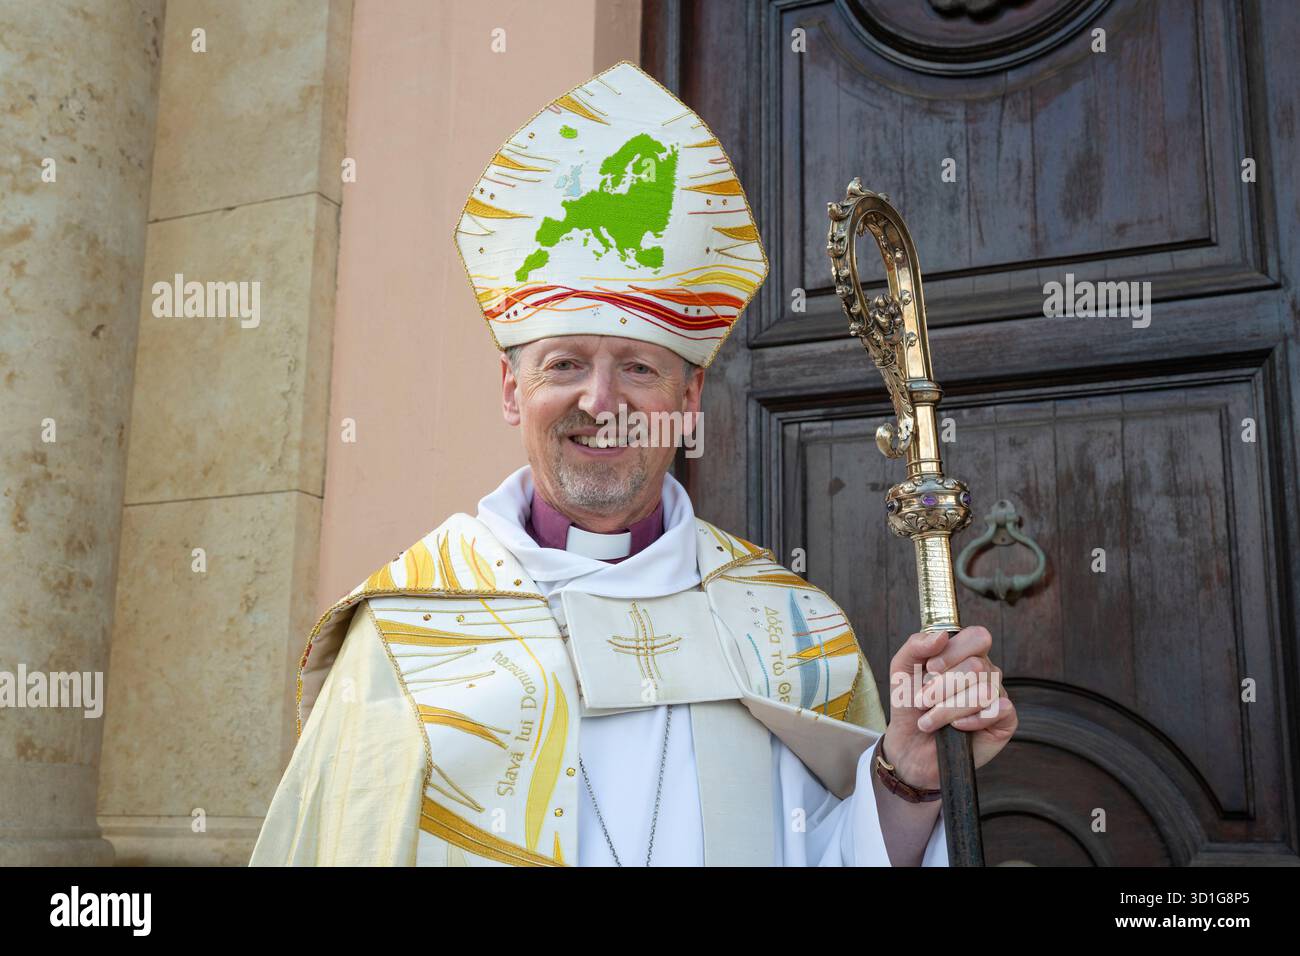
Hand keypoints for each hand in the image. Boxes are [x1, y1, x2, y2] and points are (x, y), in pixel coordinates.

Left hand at [880, 626, 1016, 791]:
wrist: (910, 745)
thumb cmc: (909, 704)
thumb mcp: (903, 669)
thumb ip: (916, 645)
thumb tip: (941, 635)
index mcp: (965, 653)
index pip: (978, 637)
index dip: (954, 652)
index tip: (930, 669)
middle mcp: (986, 671)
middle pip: (977, 667)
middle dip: (943, 687)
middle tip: (922, 702)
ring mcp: (997, 694)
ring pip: (984, 691)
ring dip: (949, 708)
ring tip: (929, 720)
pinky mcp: (1005, 719)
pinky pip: (998, 710)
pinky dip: (972, 720)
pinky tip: (957, 727)